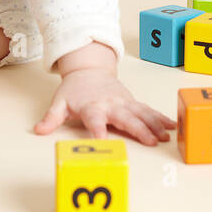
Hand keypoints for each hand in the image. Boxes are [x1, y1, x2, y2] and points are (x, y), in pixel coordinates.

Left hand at [35, 67, 177, 146]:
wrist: (89, 69)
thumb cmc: (74, 90)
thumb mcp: (59, 102)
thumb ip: (51, 118)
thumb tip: (38, 130)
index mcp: (92, 106)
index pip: (94, 120)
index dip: (98, 131)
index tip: (103, 142)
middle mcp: (110, 104)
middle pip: (126, 117)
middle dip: (139, 129)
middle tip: (150, 141)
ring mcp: (124, 102)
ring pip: (141, 113)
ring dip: (154, 125)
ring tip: (165, 137)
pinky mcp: (132, 101)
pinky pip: (148, 110)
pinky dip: (160, 118)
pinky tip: (172, 126)